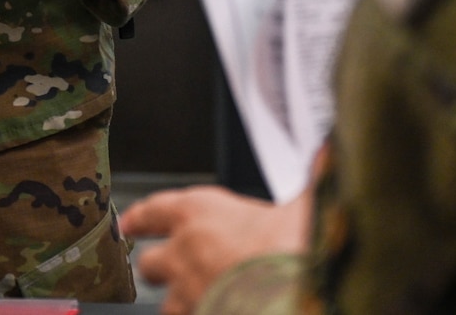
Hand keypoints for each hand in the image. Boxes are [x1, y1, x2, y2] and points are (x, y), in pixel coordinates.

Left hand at [120, 186, 310, 314]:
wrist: (290, 299)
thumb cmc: (293, 249)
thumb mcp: (304, 206)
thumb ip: (311, 183)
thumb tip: (326, 157)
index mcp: (200, 212)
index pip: (155, 209)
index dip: (141, 217)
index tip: (129, 223)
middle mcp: (185, 252)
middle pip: (149, 262)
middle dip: (158, 267)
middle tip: (167, 269)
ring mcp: (188, 293)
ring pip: (167, 303)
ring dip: (179, 303)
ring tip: (196, 301)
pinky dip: (201, 313)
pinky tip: (216, 310)